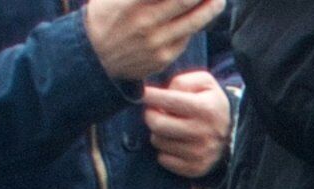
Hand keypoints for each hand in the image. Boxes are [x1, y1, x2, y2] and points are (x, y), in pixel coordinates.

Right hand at [83, 0, 220, 84]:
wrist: (95, 58)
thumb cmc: (105, 15)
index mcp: (131, 2)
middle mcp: (145, 21)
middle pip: (186, 0)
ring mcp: (156, 42)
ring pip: (194, 21)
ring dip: (211, 7)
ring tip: (218, 0)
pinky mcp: (164, 57)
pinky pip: (187, 37)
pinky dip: (196, 24)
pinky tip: (199, 15)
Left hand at [141, 69, 230, 177]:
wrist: (233, 133)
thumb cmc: (210, 103)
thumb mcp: (204, 82)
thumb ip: (182, 81)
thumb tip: (163, 93)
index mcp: (205, 109)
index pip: (168, 100)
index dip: (149, 96)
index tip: (142, 93)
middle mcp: (203, 132)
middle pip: (157, 124)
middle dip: (150, 115)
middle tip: (155, 111)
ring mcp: (199, 153)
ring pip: (158, 141)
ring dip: (158, 133)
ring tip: (169, 127)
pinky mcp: (195, 168)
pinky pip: (163, 159)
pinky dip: (164, 150)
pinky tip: (174, 143)